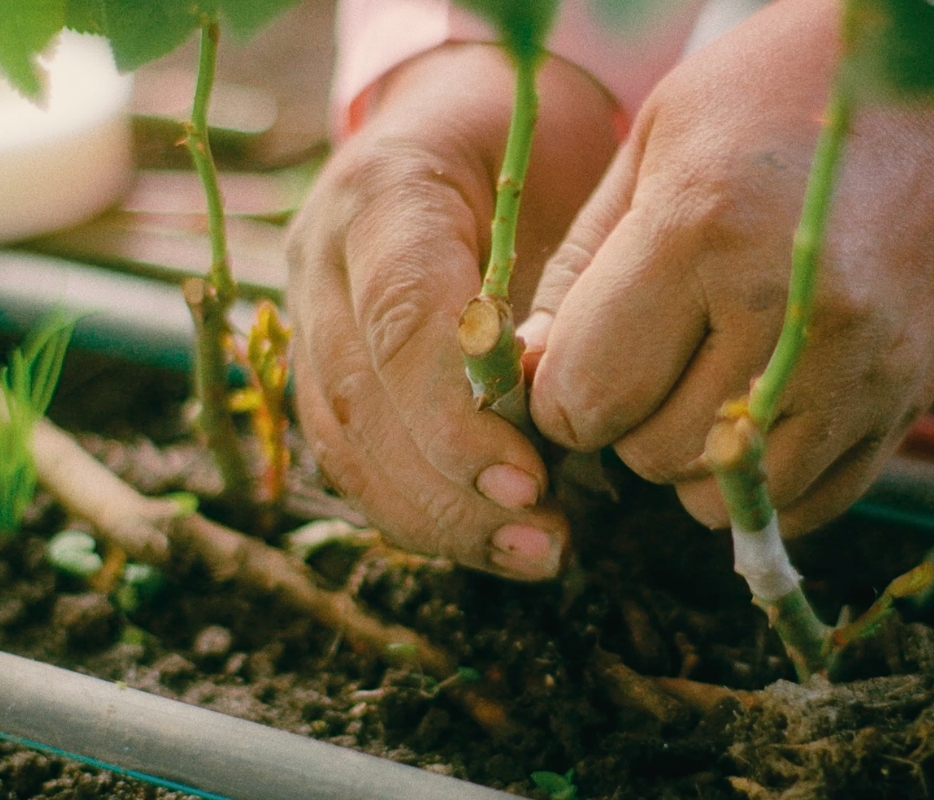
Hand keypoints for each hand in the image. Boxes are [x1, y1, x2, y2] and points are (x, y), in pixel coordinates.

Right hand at [287, 44, 617, 578]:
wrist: (468, 126)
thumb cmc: (535, 152)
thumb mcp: (560, 186)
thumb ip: (553, 292)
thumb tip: (563, 423)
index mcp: (383, 192)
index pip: (399, 317)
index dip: (456, 414)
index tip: (532, 480)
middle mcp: (324, 257)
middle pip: (363, 399)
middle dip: (453, 489)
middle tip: (546, 541)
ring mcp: (311, 315)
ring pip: (346, 444)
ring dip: (438, 520)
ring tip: (534, 555)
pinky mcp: (323, 366)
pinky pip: (352, 458)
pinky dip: (420, 513)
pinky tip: (489, 542)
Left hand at [522, 0, 933, 536]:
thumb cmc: (777, 94)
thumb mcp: (653, 143)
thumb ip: (581, 268)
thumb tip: (531, 370)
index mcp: (702, 232)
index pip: (586, 394)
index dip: (558, 393)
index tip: (570, 366)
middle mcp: (789, 315)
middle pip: (650, 453)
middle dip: (625, 420)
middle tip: (647, 358)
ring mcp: (863, 366)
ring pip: (725, 497)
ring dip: (693, 458)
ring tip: (707, 380)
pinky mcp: (913, 398)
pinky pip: (808, 501)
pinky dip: (766, 475)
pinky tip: (763, 407)